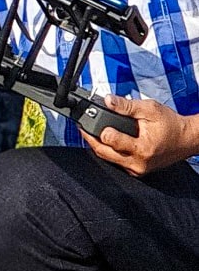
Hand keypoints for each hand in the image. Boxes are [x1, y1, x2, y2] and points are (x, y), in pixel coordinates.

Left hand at [84, 95, 198, 174]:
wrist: (188, 139)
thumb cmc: (171, 124)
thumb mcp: (150, 109)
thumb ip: (127, 105)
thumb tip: (107, 100)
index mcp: (142, 148)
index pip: (110, 141)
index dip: (100, 130)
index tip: (90, 121)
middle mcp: (138, 162)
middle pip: (104, 152)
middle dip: (90, 139)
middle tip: (82, 127)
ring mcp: (138, 169)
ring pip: (108, 159)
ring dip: (98, 146)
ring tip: (91, 132)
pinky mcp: (137, 171)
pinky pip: (116, 163)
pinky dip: (110, 152)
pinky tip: (107, 141)